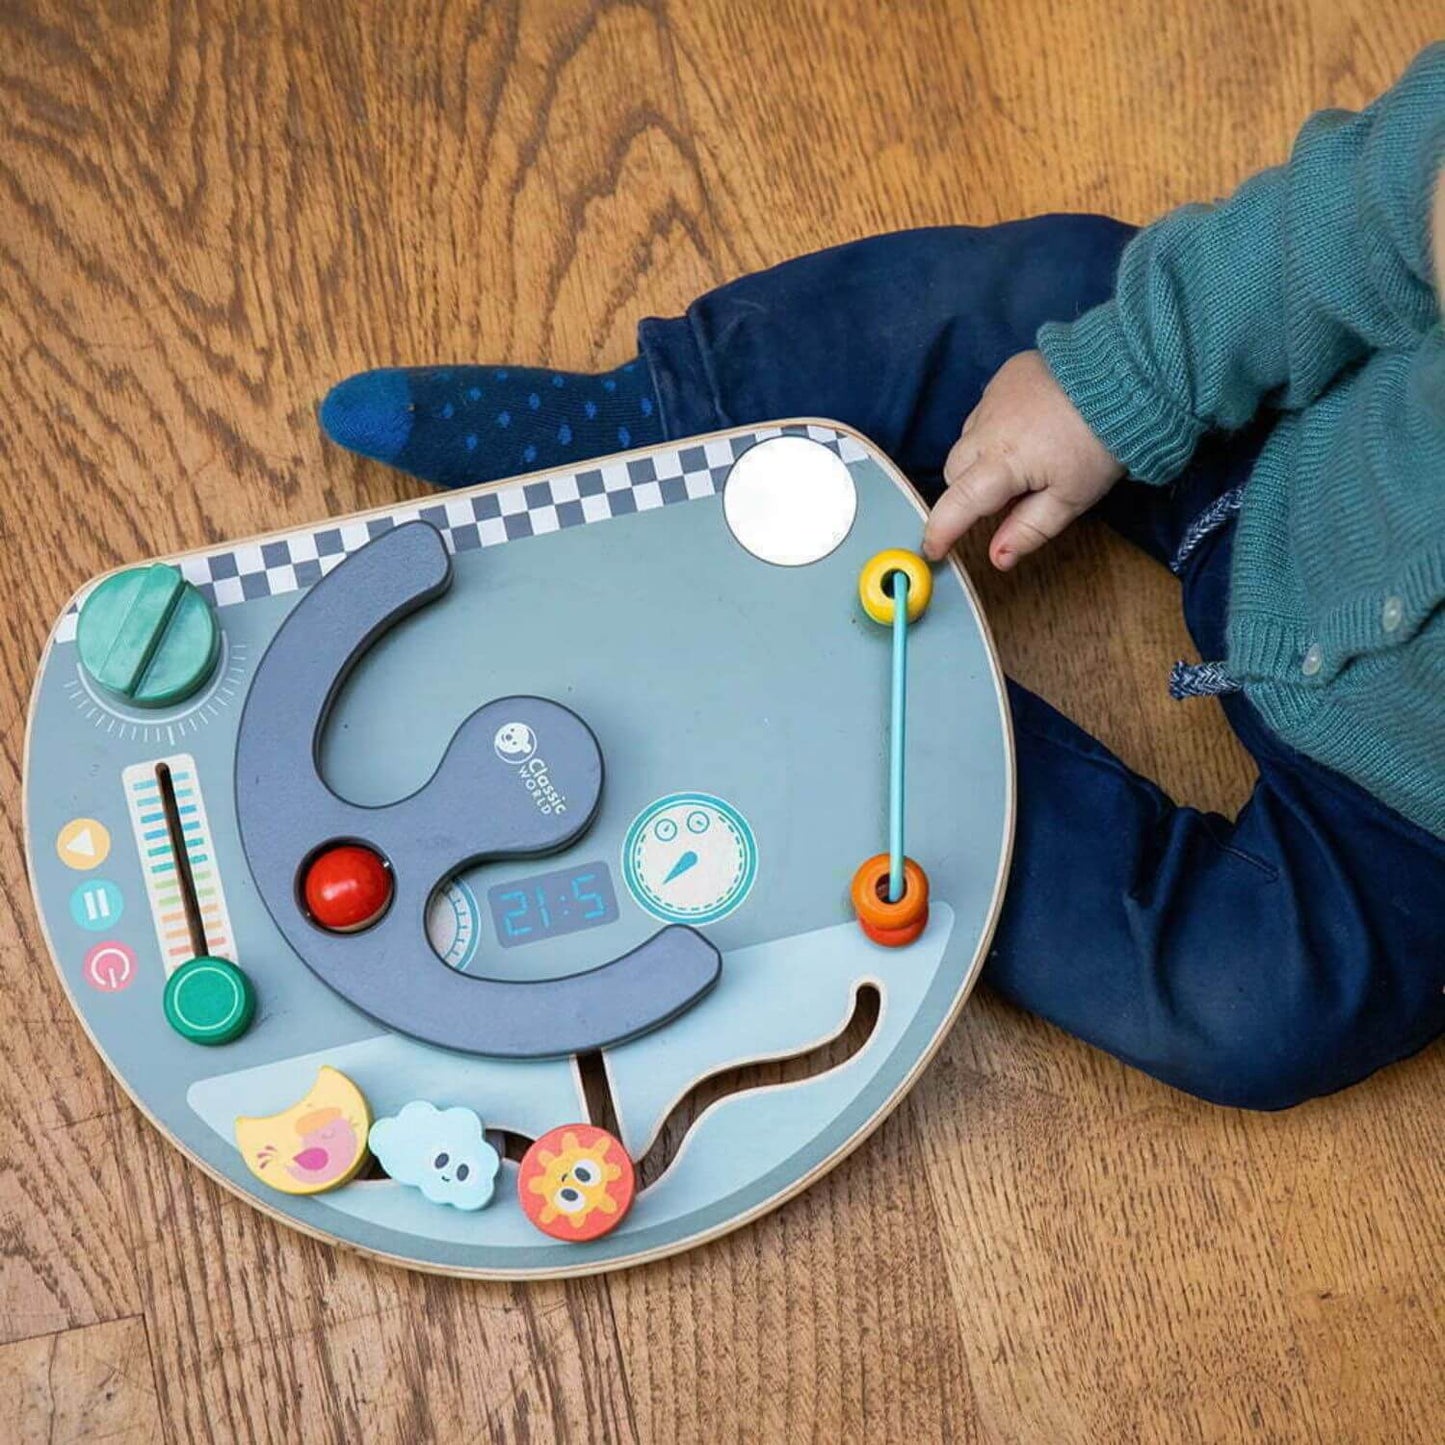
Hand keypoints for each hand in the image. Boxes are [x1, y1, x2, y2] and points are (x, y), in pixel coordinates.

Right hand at [921, 350, 1123, 568]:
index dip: (941, 530)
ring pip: (968, 439)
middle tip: (1003, 500)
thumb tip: (997, 558)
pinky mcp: (1006, 375)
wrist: (1126, 376)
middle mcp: (986, 428)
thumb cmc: (1100, 444)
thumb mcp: (1071, 498)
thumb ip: (1028, 529)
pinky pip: (986, 409)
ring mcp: (993, 397)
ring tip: (1024, 459)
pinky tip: (1030, 426)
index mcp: (1001, 463)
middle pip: (954, 470)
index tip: (933, 550)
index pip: (957, 504)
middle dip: (966, 490)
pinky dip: (997, 425)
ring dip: (982, 456)